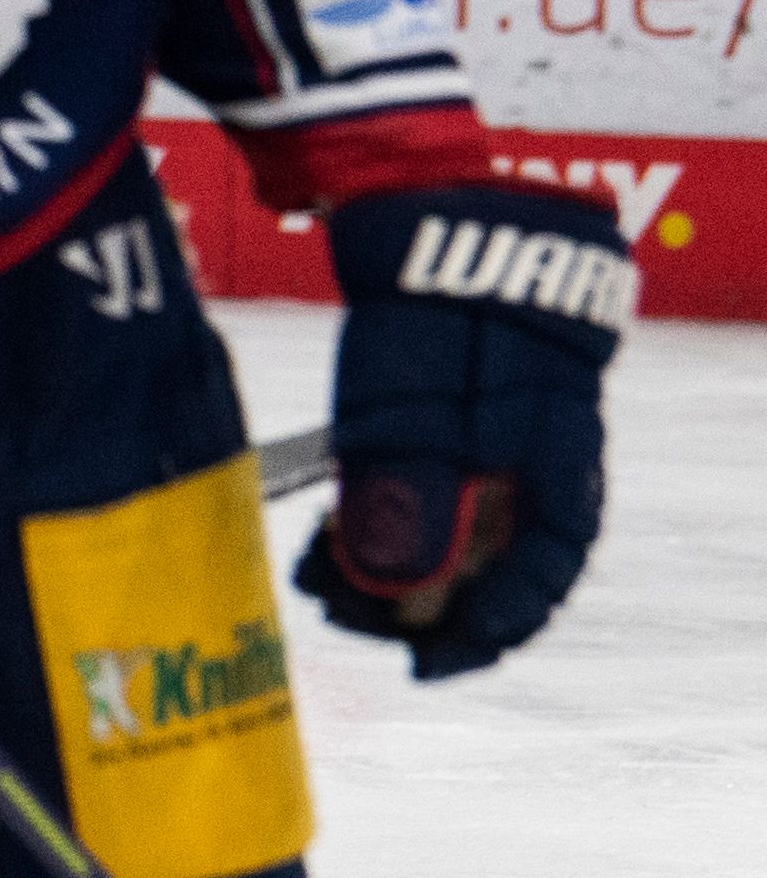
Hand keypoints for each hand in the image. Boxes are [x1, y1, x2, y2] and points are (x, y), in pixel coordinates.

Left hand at [294, 183, 624, 678]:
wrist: (434, 212)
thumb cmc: (442, 310)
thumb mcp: (421, 410)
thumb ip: (411, 498)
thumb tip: (393, 594)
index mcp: (556, 472)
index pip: (538, 579)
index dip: (485, 630)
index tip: (422, 664)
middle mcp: (534, 464)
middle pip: (487, 563)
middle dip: (417, 604)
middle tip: (346, 621)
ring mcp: (492, 436)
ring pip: (450, 526)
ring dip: (390, 565)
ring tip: (320, 584)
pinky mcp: (445, 412)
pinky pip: (425, 485)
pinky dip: (382, 516)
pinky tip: (328, 534)